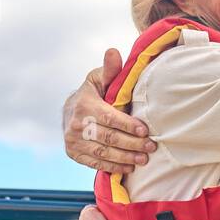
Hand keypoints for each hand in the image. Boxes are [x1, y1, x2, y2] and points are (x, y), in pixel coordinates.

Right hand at [62, 49, 157, 173]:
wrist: (68, 111)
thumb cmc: (92, 93)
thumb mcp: (99, 79)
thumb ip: (110, 70)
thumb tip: (114, 52)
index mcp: (84, 105)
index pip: (110, 118)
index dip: (128, 125)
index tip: (145, 131)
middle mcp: (75, 124)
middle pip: (109, 138)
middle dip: (132, 144)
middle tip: (150, 148)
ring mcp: (72, 141)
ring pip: (103, 152)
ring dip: (125, 158)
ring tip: (143, 160)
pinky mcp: (73, 153)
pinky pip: (95, 162)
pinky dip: (112, 166)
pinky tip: (128, 167)